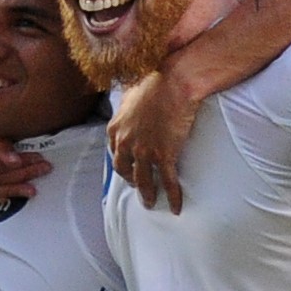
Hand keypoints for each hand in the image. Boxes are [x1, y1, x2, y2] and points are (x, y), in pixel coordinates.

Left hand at [107, 66, 199, 212]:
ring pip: (143, 180)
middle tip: (138, 188)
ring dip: (147, 194)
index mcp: (115, 129)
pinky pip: (167, 181)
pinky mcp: (164, 155)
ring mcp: (144, 151)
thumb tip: (129, 105)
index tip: (128, 169)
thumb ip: (126, 106)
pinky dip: (172, 196)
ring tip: (150, 203)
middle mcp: (125, 143)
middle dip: (131, 181)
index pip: (114, 153)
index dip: (122, 164)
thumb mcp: (130, 94)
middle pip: (124, 170)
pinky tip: (176, 207)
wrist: (173, 83)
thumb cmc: (154, 83)